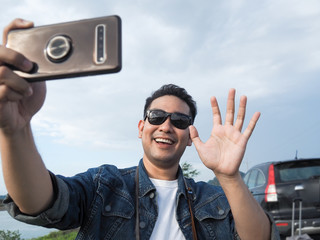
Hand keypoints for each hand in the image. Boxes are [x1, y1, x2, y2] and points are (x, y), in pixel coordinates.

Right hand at [0, 19, 45, 133]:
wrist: (22, 119)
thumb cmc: (28, 98)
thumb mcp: (36, 80)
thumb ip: (35, 68)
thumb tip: (43, 58)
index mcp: (7, 60)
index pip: (7, 34)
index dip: (16, 25)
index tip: (30, 25)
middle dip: (15, 57)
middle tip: (29, 67)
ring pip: (2, 72)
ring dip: (21, 83)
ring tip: (26, 91)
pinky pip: (4, 90)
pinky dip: (16, 95)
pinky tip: (18, 99)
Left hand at [189, 89, 259, 177]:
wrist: (222, 171)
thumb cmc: (211, 161)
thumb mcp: (200, 148)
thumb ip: (195, 137)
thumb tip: (190, 126)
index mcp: (217, 130)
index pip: (216, 115)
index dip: (215, 106)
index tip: (212, 97)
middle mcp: (227, 130)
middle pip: (229, 112)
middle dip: (230, 101)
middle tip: (231, 89)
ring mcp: (235, 134)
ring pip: (239, 117)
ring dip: (242, 107)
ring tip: (243, 96)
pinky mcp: (242, 140)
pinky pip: (249, 129)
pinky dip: (253, 121)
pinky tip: (257, 113)